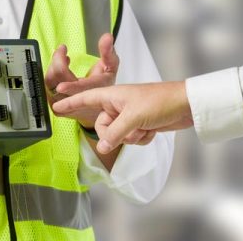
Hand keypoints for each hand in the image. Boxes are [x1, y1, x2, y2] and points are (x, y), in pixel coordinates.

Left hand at [45, 33, 118, 127]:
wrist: (98, 107)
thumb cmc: (104, 86)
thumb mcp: (111, 66)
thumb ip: (108, 52)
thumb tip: (107, 37)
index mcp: (91, 92)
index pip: (77, 88)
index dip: (69, 82)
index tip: (64, 65)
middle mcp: (77, 101)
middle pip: (58, 81)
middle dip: (57, 61)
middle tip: (62, 50)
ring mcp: (65, 106)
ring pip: (50, 85)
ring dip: (53, 68)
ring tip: (62, 58)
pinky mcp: (57, 109)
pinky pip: (46, 90)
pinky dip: (51, 77)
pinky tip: (59, 70)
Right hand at [52, 81, 193, 153]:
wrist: (186, 105)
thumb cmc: (160, 101)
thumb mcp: (133, 117)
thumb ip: (115, 133)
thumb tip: (102, 147)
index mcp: (113, 95)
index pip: (86, 98)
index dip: (71, 103)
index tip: (56, 106)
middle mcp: (119, 105)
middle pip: (103, 126)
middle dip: (115, 134)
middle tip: (129, 129)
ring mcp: (130, 116)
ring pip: (118, 136)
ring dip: (132, 137)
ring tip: (145, 127)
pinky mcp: (141, 125)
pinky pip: (132, 139)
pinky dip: (141, 138)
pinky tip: (152, 130)